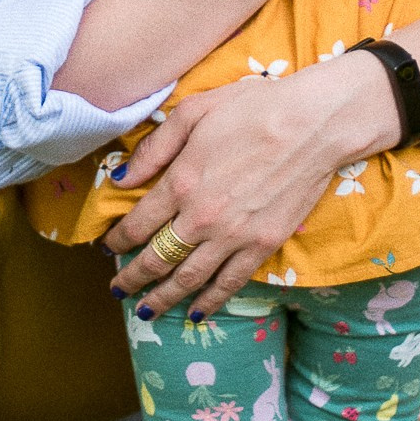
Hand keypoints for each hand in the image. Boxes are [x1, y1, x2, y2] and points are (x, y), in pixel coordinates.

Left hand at [103, 54, 398, 318]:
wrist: (313, 123)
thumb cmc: (253, 108)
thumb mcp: (194, 111)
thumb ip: (155, 147)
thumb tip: (122, 178)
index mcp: (181, 182)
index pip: (138, 224)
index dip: (117, 240)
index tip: (105, 248)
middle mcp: (201, 217)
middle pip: (157, 259)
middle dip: (132, 278)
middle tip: (116, 289)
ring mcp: (233, 236)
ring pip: (188, 279)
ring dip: (162, 298)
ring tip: (145, 311)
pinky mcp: (263, 245)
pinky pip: (229, 283)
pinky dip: (210, 302)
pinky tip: (196, 312)